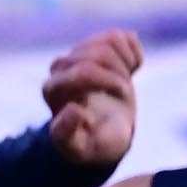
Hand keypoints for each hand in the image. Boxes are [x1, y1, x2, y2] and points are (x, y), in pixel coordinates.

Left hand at [42, 28, 141, 169]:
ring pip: (109, 41)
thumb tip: (72, 110)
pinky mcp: (97, 45)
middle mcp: (60, 67)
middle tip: (124, 97)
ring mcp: (78, 53)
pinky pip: (121, 37)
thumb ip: (67, 135)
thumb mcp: (81, 149)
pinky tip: (130, 71)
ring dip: (126, 64)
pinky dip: (134, 53)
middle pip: (100, 54)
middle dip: (120, 76)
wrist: (105, 132)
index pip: (84, 71)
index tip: (122, 99)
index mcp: (53, 90)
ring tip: (124, 86)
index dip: (111, 82)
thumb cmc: (93, 142)